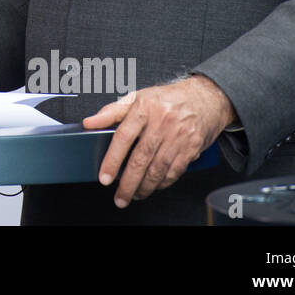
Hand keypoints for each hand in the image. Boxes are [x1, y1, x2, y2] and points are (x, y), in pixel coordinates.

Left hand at [81, 75, 235, 207]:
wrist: (205, 98)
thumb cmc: (167, 99)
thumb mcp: (137, 98)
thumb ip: (111, 112)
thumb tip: (89, 123)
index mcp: (144, 107)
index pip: (123, 136)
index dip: (112, 159)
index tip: (104, 176)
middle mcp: (162, 122)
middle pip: (141, 158)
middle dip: (128, 182)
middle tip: (119, 196)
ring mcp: (178, 136)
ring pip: (158, 168)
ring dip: (144, 187)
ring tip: (133, 194)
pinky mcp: (191, 148)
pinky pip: (174, 171)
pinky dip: (162, 183)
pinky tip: (152, 187)